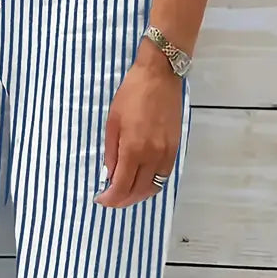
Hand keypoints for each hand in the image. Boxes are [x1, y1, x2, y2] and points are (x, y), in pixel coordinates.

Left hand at [94, 42, 183, 208]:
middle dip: (122, 200)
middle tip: (111, 200)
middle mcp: (152, 156)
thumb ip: (111, 153)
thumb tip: (110, 174)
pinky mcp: (175, 148)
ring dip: (138, 195)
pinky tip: (141, 182)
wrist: (159, 77)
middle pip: (138, 191)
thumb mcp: (112, 123)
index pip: (121, 186)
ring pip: (153, 187)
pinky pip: (164, 176)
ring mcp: (166, 153)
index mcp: (133, 149)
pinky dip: (152, 184)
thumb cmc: (131, 95)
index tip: (101, 199)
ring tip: (125, 193)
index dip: (110, 198)